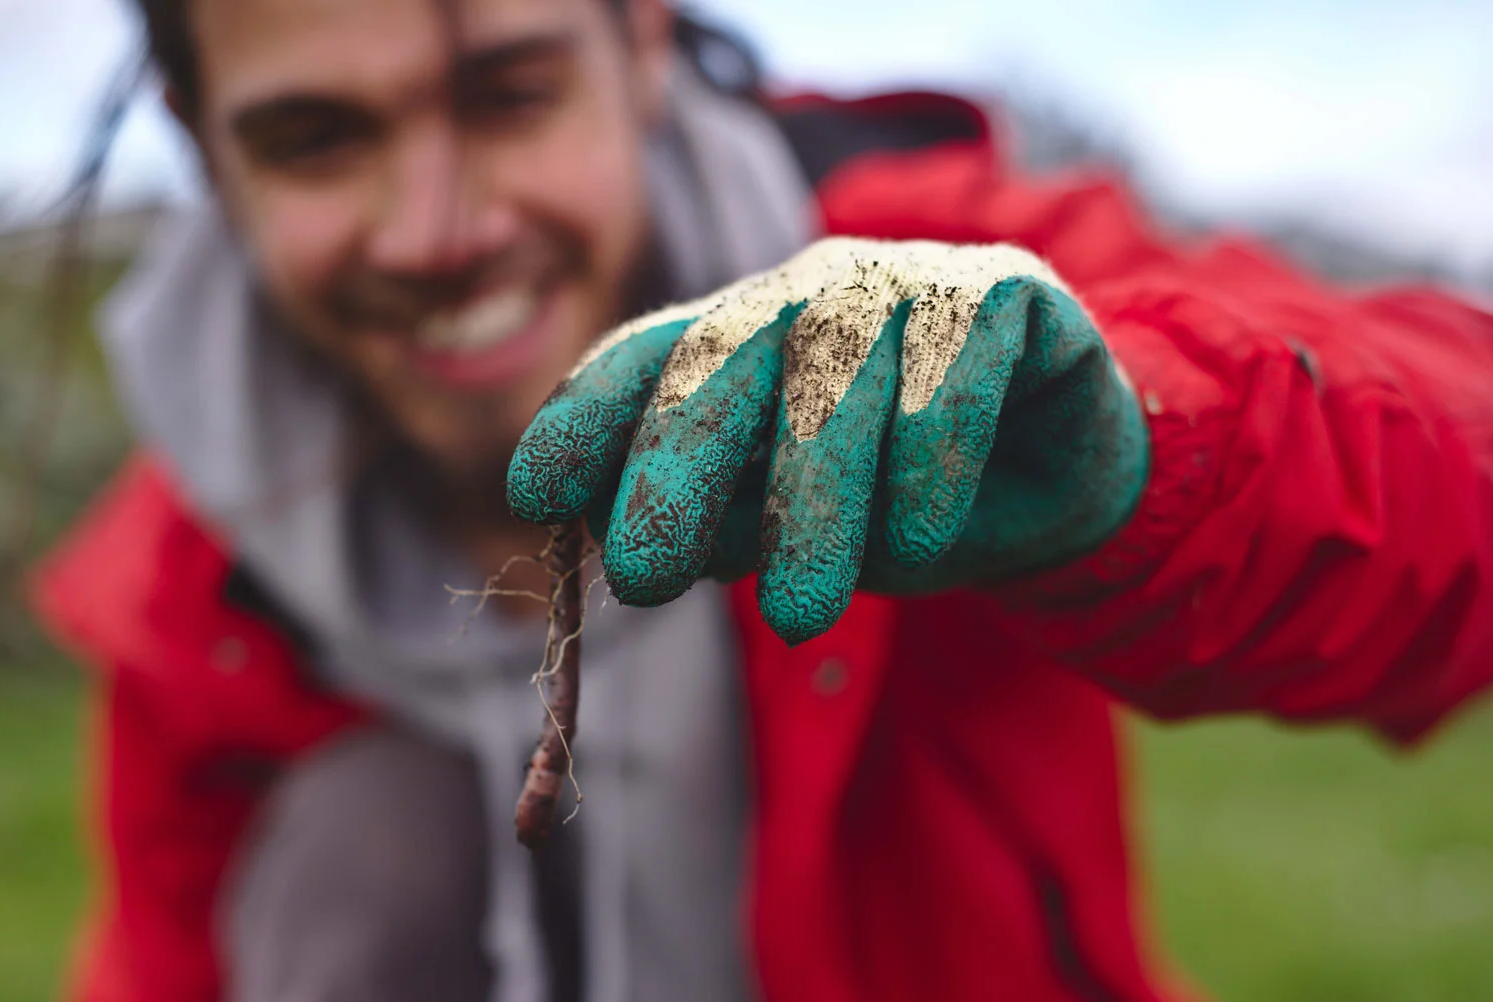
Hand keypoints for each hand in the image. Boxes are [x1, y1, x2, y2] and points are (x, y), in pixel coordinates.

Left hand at [507, 238, 1147, 644]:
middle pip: (722, 363)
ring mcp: (904, 286)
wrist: (1064, 477)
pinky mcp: (1005, 295)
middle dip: (679, 471)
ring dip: (815, 504)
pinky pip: (952, 376)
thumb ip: (720, 525)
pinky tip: (920, 537)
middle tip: (647, 578)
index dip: (588, 420)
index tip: (534, 494)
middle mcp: (807, 299)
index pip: (644, 363)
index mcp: (741, 346)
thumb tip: (620, 544)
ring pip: (837, 382)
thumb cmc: (905, 506)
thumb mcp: (799, 532)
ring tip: (802, 613)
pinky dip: (931, 462)